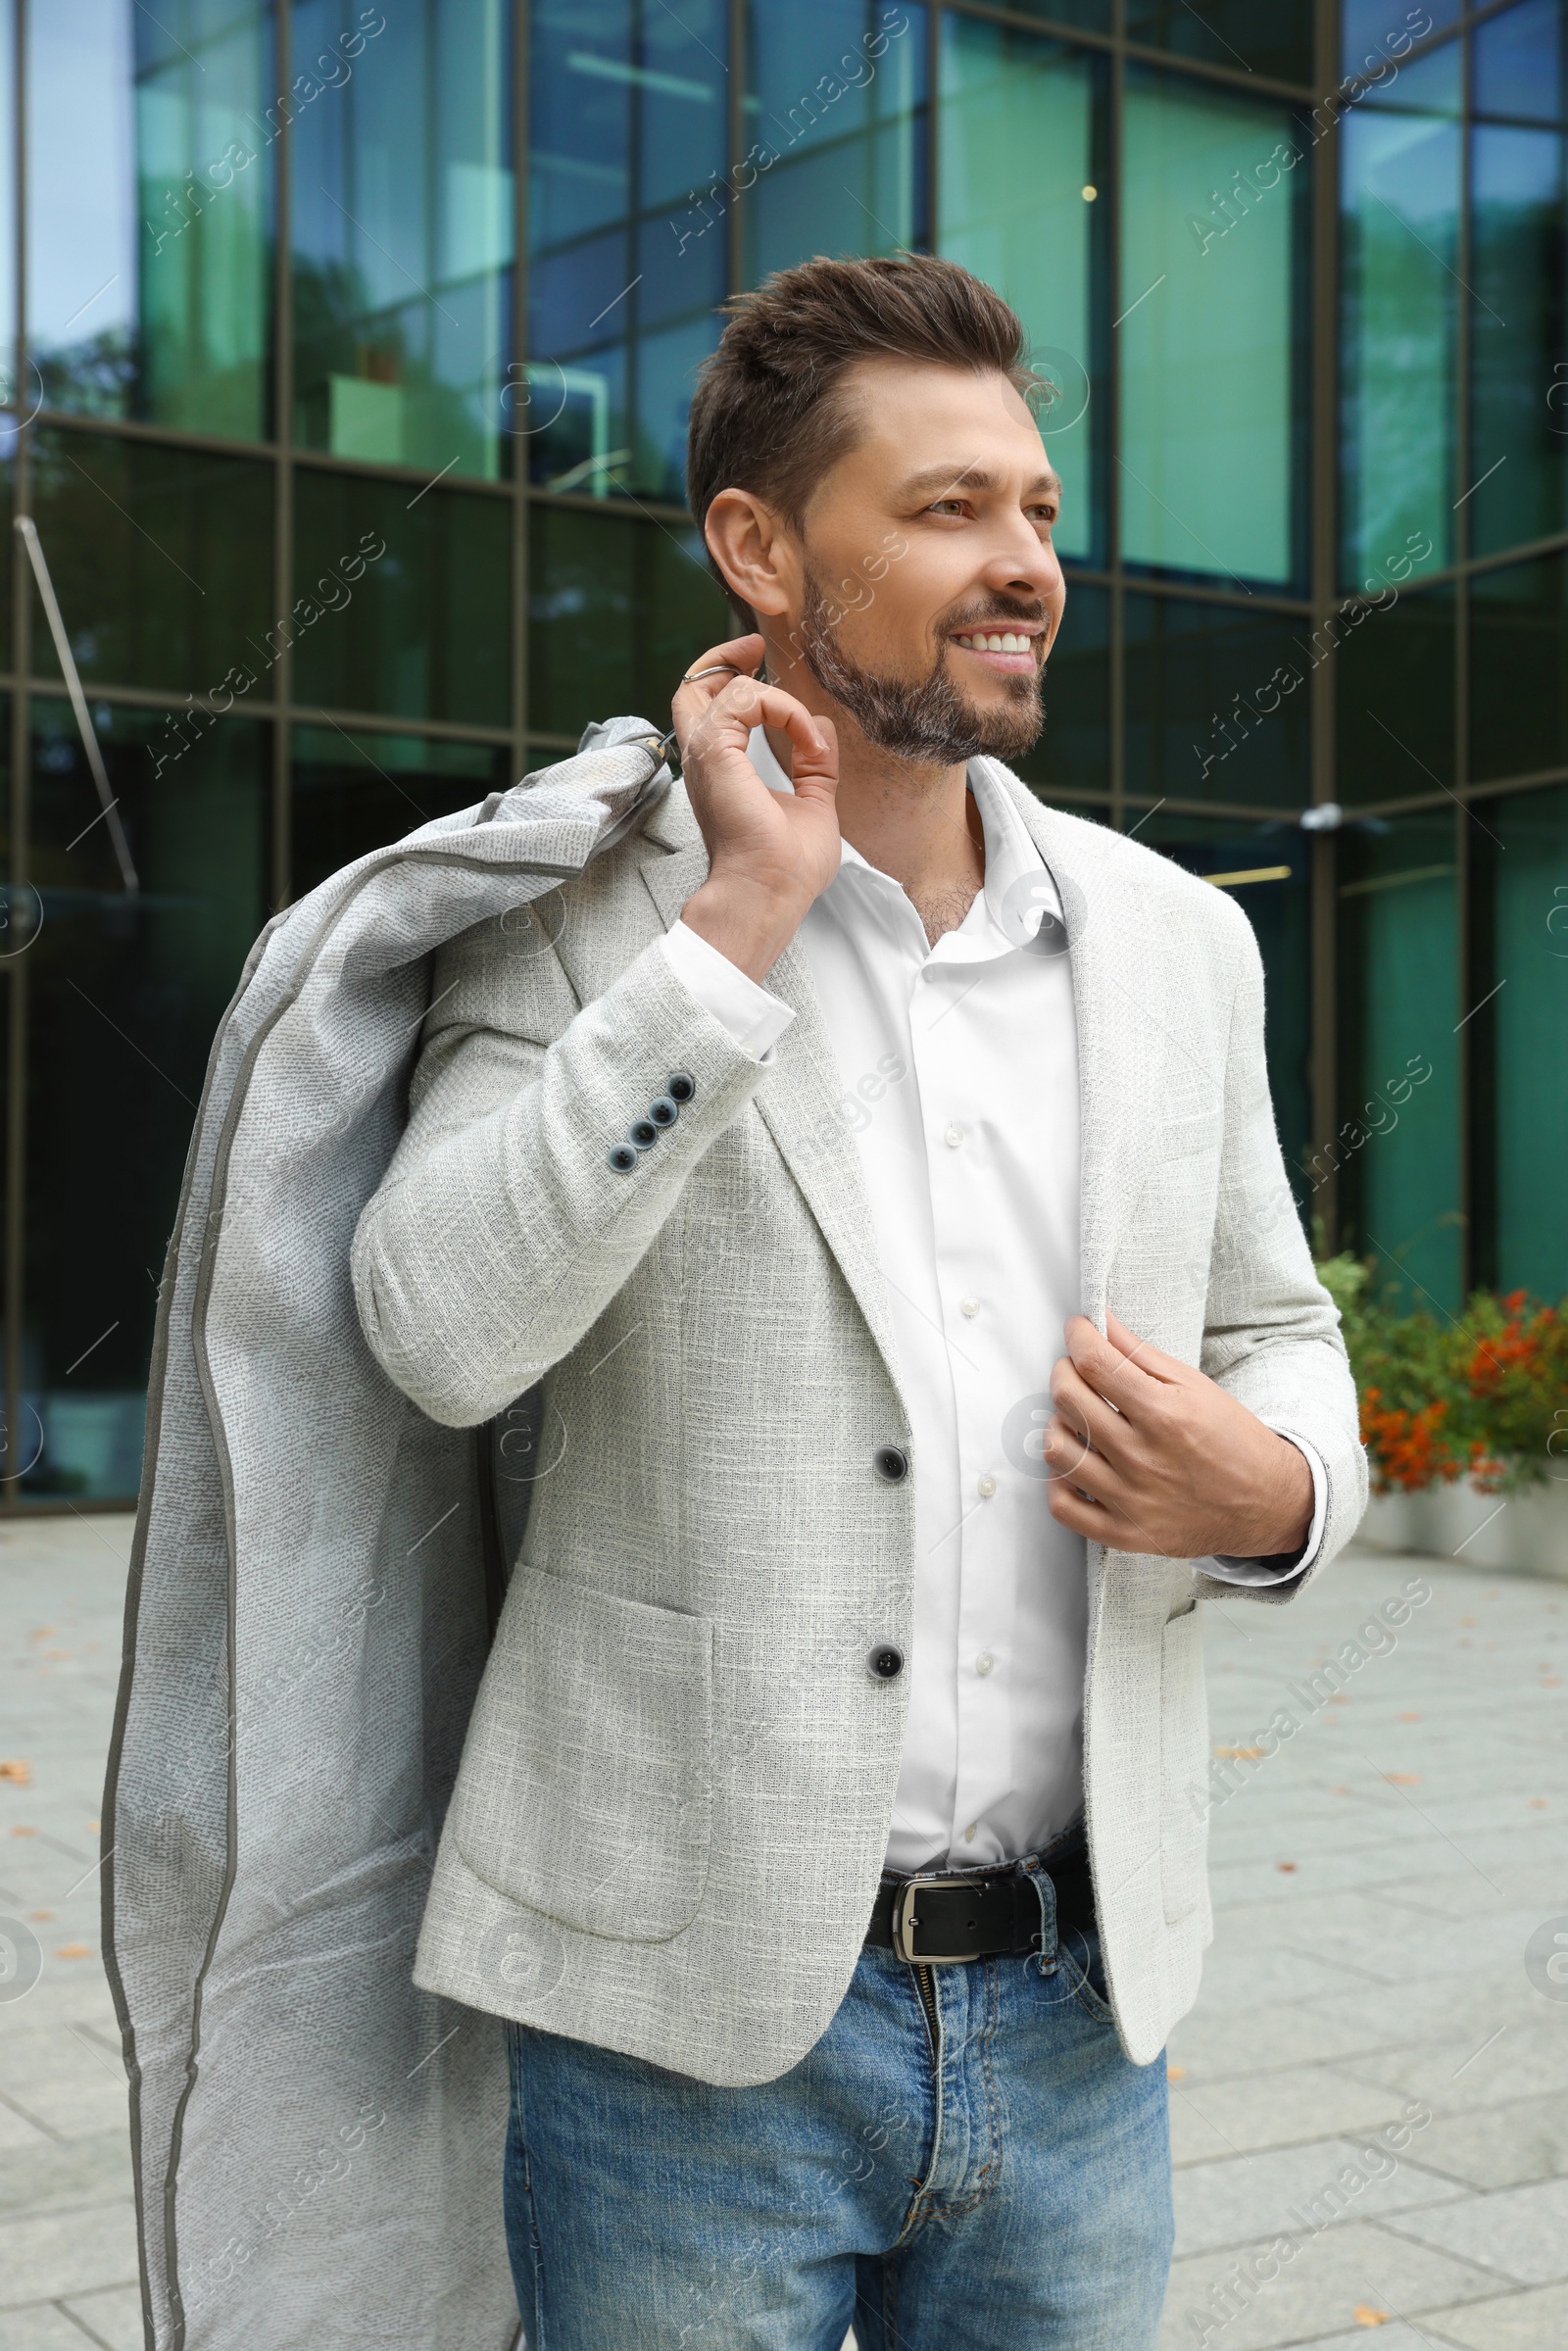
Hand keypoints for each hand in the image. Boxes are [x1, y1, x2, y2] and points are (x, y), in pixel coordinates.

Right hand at [672, 633, 840, 982]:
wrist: (769, 894)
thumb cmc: (784, 870)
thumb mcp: (813, 805)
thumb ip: (815, 766)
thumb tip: (819, 726)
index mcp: (722, 774)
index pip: (711, 712)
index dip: (732, 680)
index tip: (760, 664)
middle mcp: (705, 762)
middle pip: (691, 689)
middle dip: (721, 660)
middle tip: (753, 647)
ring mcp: (705, 757)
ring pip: (717, 688)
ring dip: (770, 693)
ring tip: (800, 720)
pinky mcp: (715, 754)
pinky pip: (745, 699)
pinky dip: (781, 708)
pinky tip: (805, 739)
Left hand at [1042, 1312, 1313, 1559]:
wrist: (1267, 1504)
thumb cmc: (1233, 1441)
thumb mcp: (1195, 1386)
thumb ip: (1142, 1354)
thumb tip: (1102, 1323)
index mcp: (1163, 1414)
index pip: (1093, 1363)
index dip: (1077, 1336)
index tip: (1078, 1330)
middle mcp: (1142, 1457)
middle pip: (1068, 1399)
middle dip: (1064, 1371)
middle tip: (1078, 1369)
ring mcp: (1131, 1499)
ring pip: (1057, 1450)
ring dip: (1058, 1423)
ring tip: (1078, 1417)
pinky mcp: (1125, 1532)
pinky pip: (1063, 1507)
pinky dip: (1058, 1482)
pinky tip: (1077, 1463)